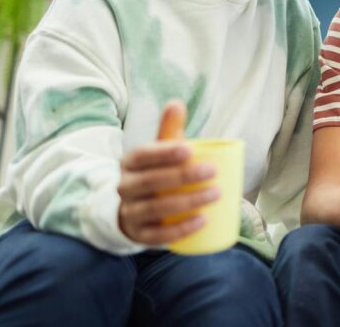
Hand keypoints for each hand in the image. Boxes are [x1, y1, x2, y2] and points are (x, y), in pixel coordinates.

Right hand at [118, 101, 216, 244]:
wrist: (131, 210)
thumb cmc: (154, 173)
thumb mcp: (158, 151)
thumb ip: (168, 129)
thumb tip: (176, 103)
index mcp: (130, 163)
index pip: (143, 156)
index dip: (164, 153)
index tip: (189, 150)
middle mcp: (125, 187)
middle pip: (151, 182)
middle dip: (182, 177)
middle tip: (212, 172)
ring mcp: (130, 213)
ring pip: (155, 209)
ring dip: (187, 202)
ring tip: (215, 195)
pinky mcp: (139, 235)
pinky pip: (157, 236)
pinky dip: (179, 230)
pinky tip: (202, 221)